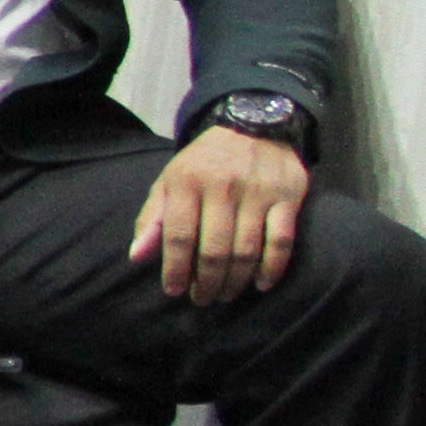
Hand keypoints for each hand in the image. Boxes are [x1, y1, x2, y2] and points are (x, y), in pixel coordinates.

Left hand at [132, 127, 307, 306]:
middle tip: (202, 299)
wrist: (252, 126)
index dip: (176, 269)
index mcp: (186, 183)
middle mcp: (221, 187)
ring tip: (225, 295)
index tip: (174, 291)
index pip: (179, 236)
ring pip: (246, 250)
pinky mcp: (287, 197)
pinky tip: (261, 284)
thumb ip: (152, 218)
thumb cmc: (203, 163)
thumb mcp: (169, 181)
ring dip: (235, 281)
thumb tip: (137, 256)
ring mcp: (257, 193)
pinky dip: (272, 268)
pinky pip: (281, 241)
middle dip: (207, 282)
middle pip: (214, 249)